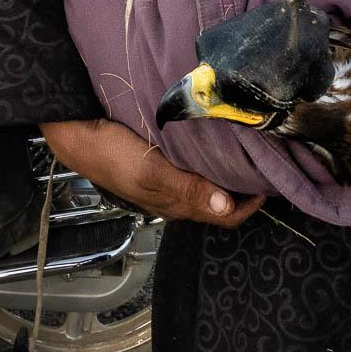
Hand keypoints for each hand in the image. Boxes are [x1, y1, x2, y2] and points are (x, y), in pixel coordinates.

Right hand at [39, 118, 262, 227]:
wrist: (78, 135)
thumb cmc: (113, 153)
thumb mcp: (151, 171)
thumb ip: (188, 188)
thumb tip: (225, 206)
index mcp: (178, 204)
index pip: (227, 216)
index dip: (252, 204)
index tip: (272, 179)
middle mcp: (177, 198)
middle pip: (222, 202)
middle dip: (246, 188)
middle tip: (267, 161)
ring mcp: (168, 183)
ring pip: (210, 186)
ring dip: (230, 174)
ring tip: (248, 150)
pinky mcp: (160, 166)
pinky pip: (196, 170)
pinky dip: (212, 162)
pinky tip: (217, 143)